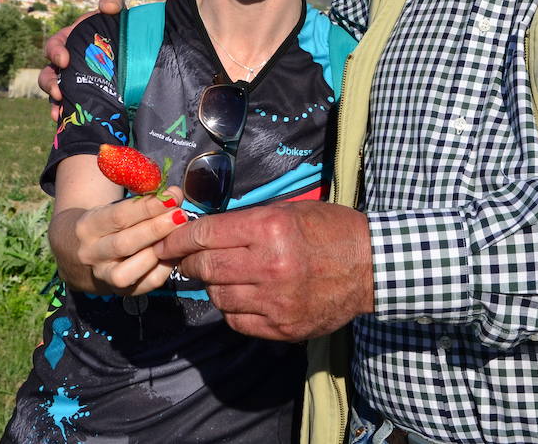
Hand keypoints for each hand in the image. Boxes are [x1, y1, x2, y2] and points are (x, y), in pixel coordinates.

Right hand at [39, 0, 127, 119]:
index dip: (55, 53)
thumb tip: (108, 7)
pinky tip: (66, 121)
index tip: (64, 60)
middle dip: (49, 83)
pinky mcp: (84, 98)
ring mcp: (74, 82)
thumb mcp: (116, 11)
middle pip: (47, 75)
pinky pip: (69, 109)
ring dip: (54, 103)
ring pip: (54, 95)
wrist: (136, 51)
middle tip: (59, 91)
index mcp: (69, 42)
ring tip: (59, 111)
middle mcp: (67, 64)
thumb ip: (112, 2)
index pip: (53, 47)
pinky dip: (66, 115)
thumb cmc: (119, 27)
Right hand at [68, 185, 185, 296]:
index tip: (173, 196)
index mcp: (88, 226)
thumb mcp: (112, 206)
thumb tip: (174, 194)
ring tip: (179, 236)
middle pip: (124, 244)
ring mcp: (103, 276)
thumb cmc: (106, 222)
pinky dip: (163, 270)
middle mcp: (91, 254)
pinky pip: (145, 284)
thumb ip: (140, 199)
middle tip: (181, 215)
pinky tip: (175, 253)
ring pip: (129, 271)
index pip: (118, 216)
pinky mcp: (120, 291)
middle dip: (156, 229)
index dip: (148, 206)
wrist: (78, 252)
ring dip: (158, 253)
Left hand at [154, 201, 373, 340]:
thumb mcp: (290, 211)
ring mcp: (275, 300)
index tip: (165, 241)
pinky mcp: (282, 326)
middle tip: (187, 259)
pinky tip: (243, 296)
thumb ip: (248, 221)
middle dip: (189, 262)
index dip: (178, 238)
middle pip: (206, 267)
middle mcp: (268, 265)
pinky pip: (237, 320)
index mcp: (270, 229)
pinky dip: (232, 308)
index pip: (205, 234)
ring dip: (213, 286)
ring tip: (224, 276)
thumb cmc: (331, 231)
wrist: (372, 267)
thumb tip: (206, 231)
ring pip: (218, 296)